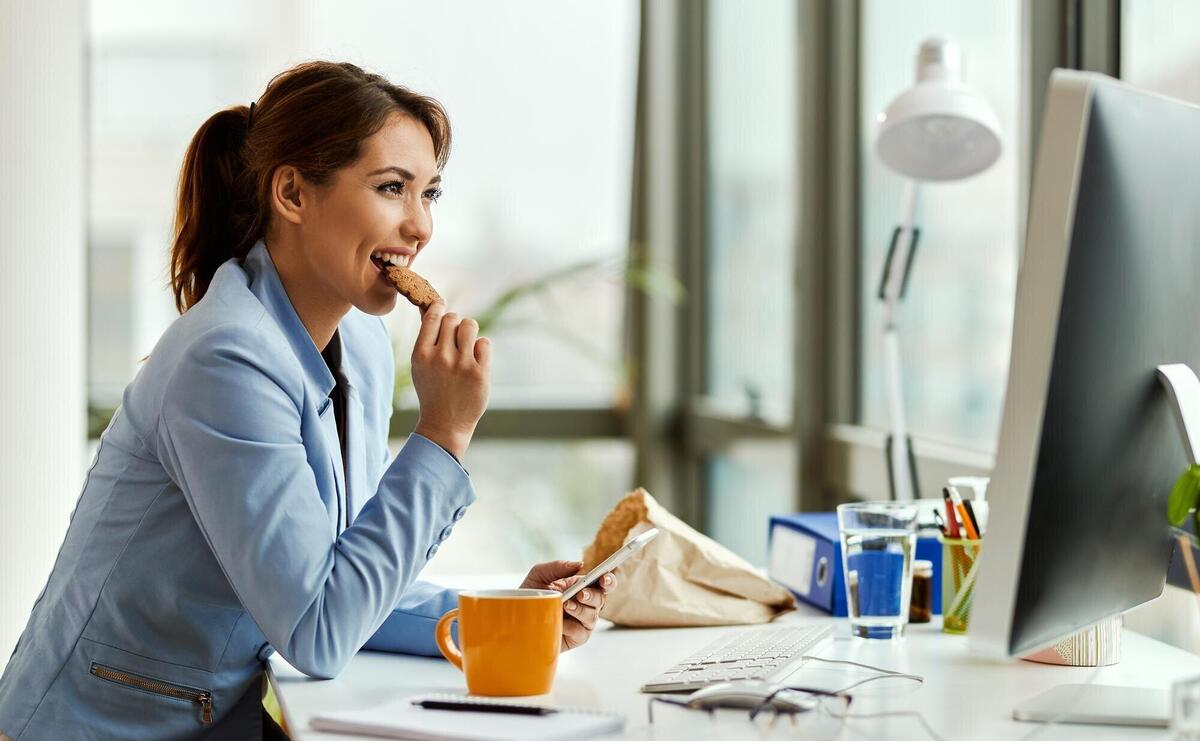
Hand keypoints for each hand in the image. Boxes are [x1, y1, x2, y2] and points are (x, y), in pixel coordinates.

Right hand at [411, 300, 489, 459]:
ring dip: (469, 331)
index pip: (433, 316)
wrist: (445, 424)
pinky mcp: (480, 372)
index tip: (442, 306)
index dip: (439, 307)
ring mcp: (461, 364)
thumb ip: (425, 338)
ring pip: (470, 325)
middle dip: (455, 323)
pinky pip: (485, 342)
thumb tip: (431, 308)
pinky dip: (481, 347)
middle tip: (455, 336)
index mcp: (421, 354)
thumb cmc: (432, 391)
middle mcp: (441, 357)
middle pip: (453, 318)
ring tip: (466, 344)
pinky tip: (476, 358)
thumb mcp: (420, 366)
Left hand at [520, 560, 615, 651]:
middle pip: (601, 599)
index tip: (604, 578)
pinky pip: (581, 633)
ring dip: (581, 610)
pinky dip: (572, 627)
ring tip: (566, 605)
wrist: (517, 618)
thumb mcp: (540, 575)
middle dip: (593, 596)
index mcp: (582, 587)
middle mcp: (586, 604)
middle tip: (580, 594)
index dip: (608, 580)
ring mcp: (582, 621)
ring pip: (593, 616)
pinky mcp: (576, 638)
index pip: (602, 583)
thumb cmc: (530, 594)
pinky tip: (562, 622)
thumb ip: (558, 567)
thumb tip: (580, 564)